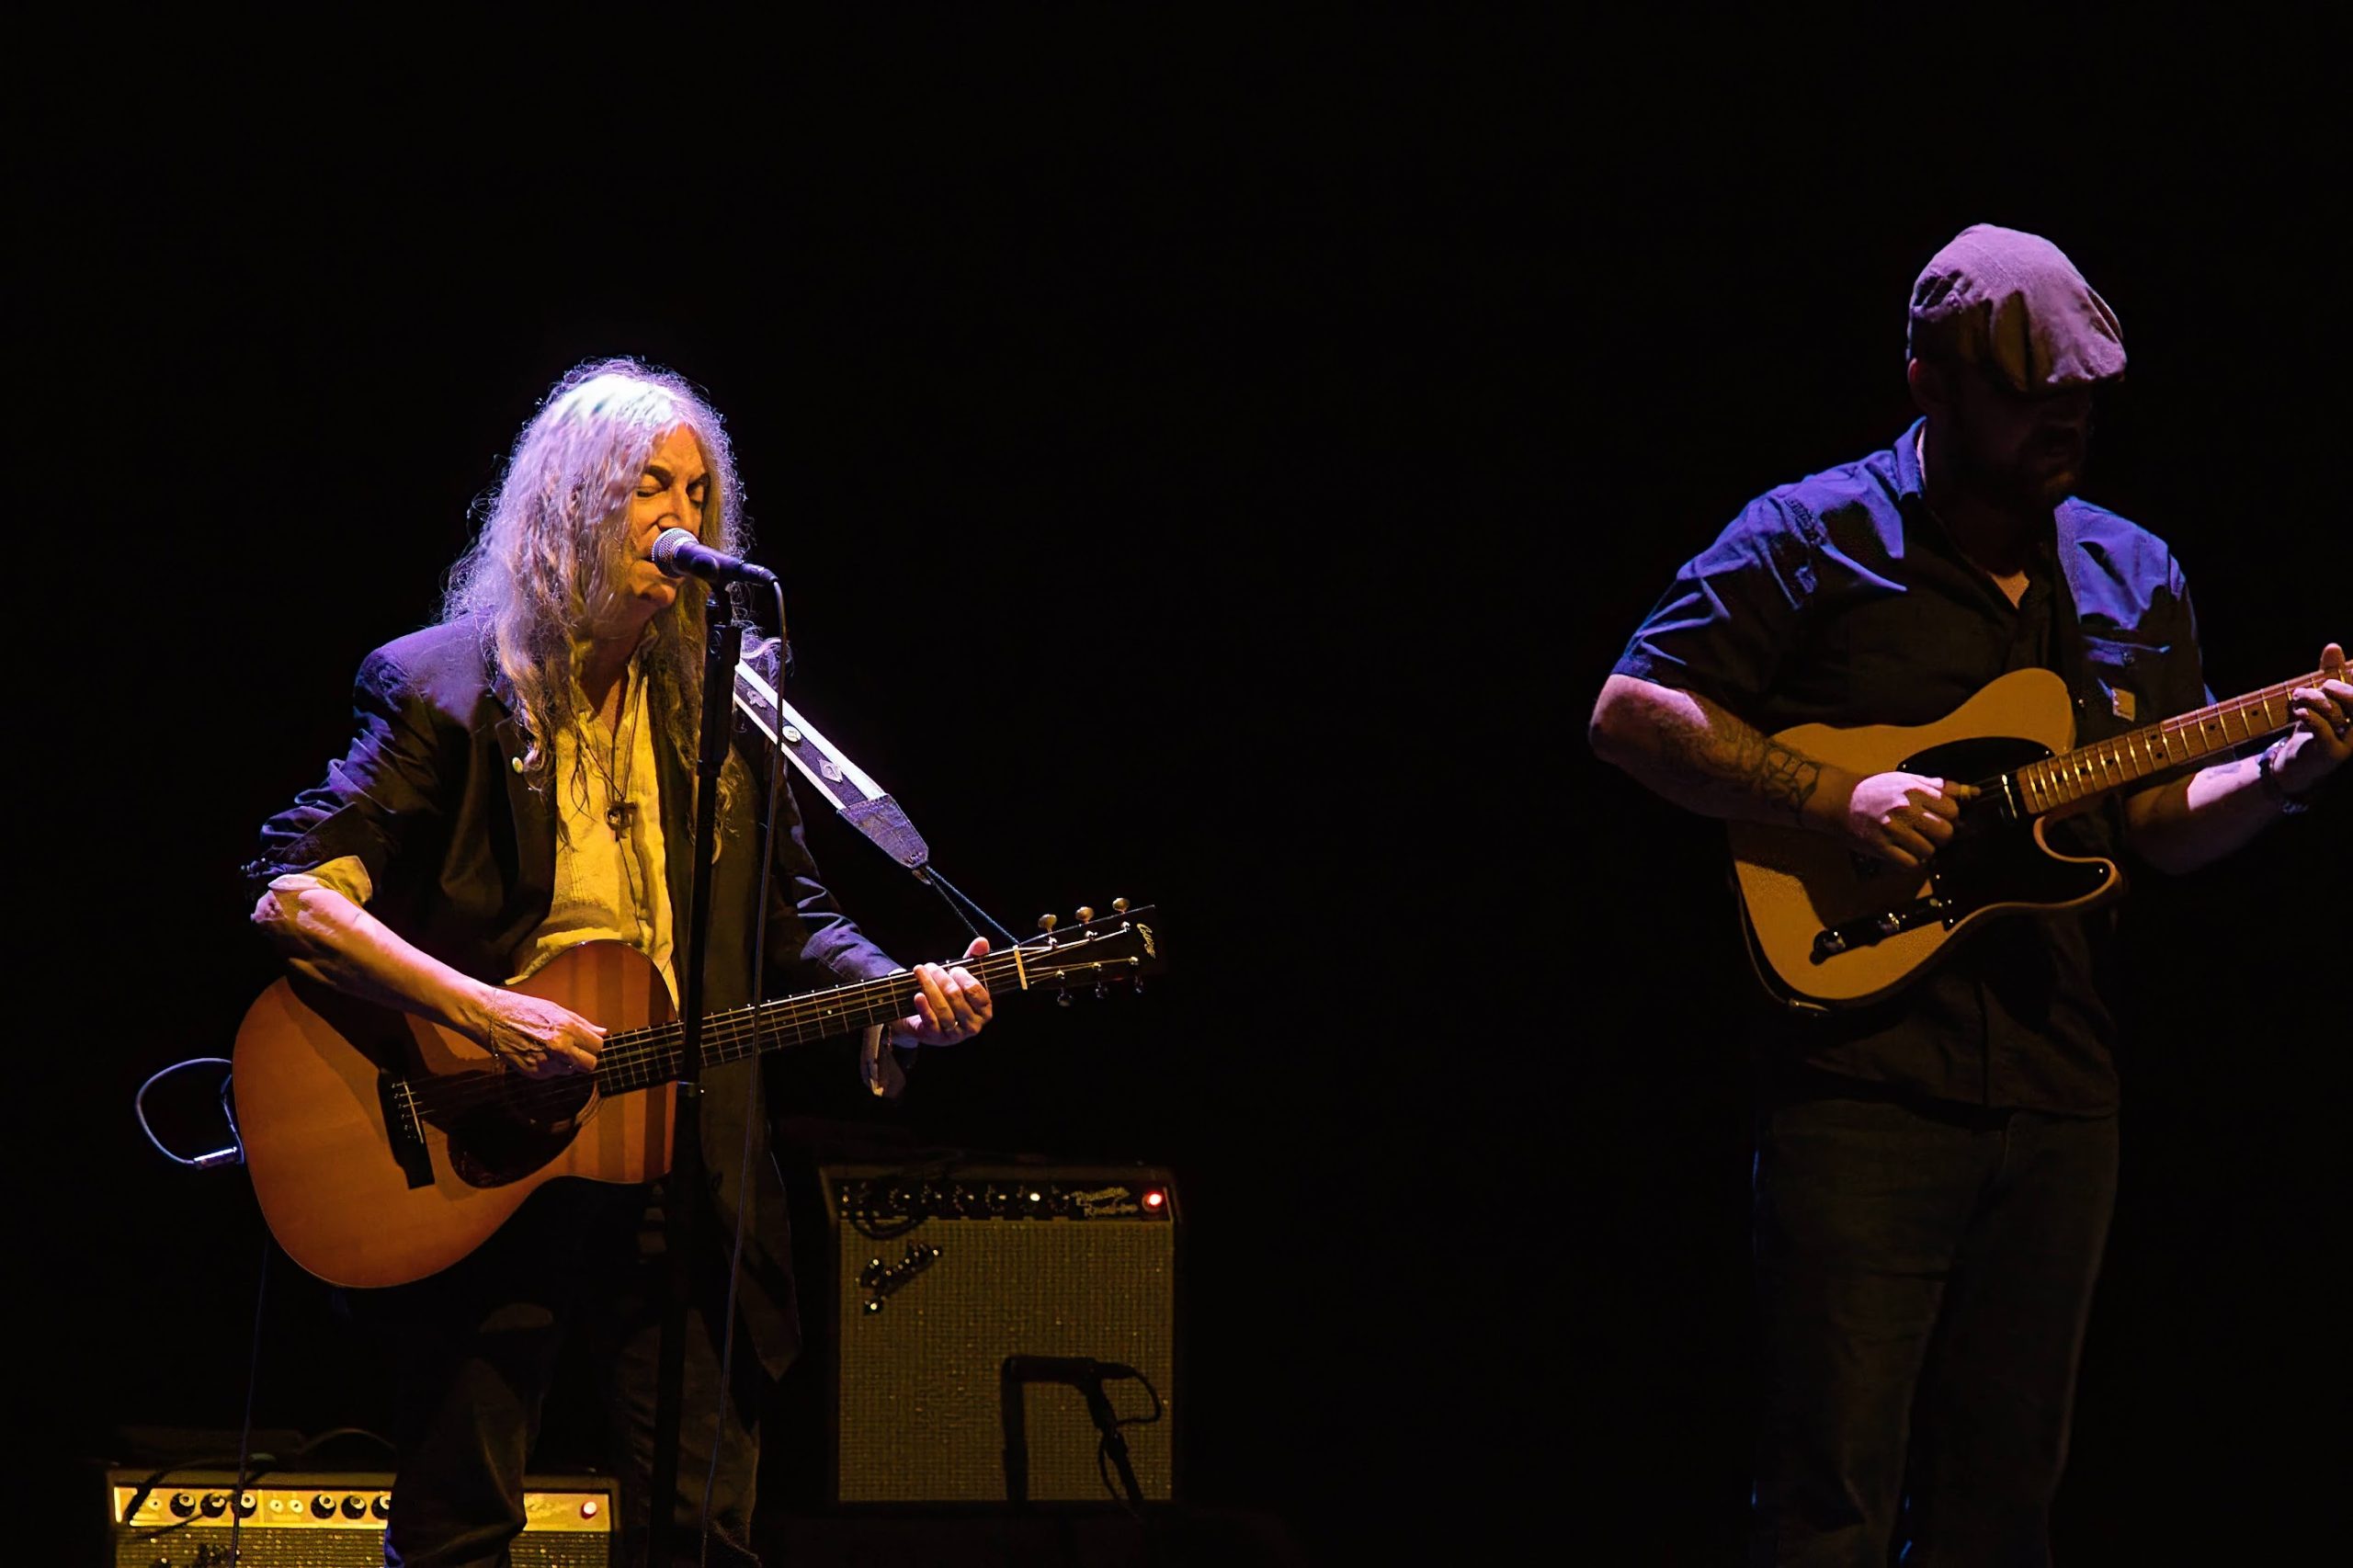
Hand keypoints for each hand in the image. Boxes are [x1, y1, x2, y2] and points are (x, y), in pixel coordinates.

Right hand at [471, 989, 605, 1077]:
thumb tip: (603, 1032)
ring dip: (566, 1063)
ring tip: (551, 1047)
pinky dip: (550, 1066)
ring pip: (571, 1071)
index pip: (598, 1046)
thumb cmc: (525, 1009)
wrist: (493, 1017)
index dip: (593, 1044)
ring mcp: (546, 1063)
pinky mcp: (533, 1073)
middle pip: (589, 1065)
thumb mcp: (557, 1010)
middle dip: (586, 1058)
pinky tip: (539, 1052)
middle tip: (576, 1049)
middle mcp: (559, 1048)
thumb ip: (582, 1024)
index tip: (587, 1041)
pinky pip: (552, 1074)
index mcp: (567, 1029)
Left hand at [892, 938, 992, 1047]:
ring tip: (919, 972)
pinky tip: (918, 995)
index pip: (975, 990)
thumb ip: (974, 959)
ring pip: (942, 1008)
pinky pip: (931, 1021)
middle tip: (929, 967)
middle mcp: (973, 1025)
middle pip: (955, 996)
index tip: (953, 968)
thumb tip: (982, 942)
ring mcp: (955, 1034)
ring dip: (929, 986)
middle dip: (941, 978)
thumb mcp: (963, 977)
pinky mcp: (936, 1037)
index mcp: (985, 1010)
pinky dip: (924, 1007)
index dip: (963, 977)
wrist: (925, 1019)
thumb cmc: (950, 995)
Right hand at [1839, 771, 1974, 867]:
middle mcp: (1905, 808)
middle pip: (1945, 833)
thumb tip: (1973, 793)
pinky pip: (1910, 863)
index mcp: (1914, 789)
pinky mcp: (1880, 846)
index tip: (1939, 818)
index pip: (1953, 810)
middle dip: (1941, 837)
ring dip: (1924, 850)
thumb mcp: (1907, 780)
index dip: (1950, 817)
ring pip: (1929, 851)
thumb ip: (1940, 787)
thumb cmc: (1875, 790)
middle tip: (1928, 833)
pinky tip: (1901, 851)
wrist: (1838, 800)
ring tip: (1911, 842)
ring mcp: (1892, 828)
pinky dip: (1909, 861)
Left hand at [2273, 640, 2352, 793]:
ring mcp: (2350, 742)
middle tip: (2312, 687)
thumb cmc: (2312, 727)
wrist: (2294, 763)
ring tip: (2297, 697)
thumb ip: (2330, 673)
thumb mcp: (2321, 698)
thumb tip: (2334, 646)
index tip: (2349, 669)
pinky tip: (2298, 712)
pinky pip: (2324, 730)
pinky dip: (2309, 716)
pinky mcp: (2332, 754)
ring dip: (2312, 699)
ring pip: (2336, 712)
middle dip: (2334, 687)